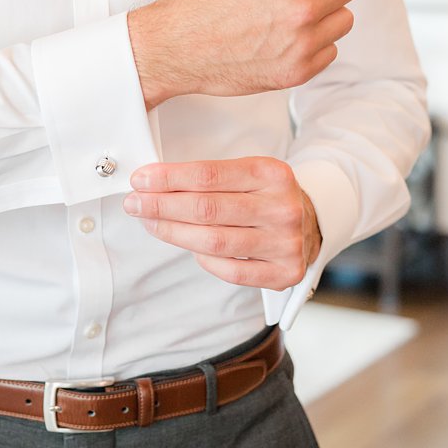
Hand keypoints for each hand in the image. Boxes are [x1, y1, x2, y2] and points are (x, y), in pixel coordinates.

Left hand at [126, 158, 321, 288]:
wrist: (312, 224)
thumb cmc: (266, 197)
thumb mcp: (248, 175)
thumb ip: (209, 179)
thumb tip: (153, 185)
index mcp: (274, 174)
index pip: (210, 175)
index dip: (170, 178)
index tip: (141, 180)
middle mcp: (283, 208)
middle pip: (208, 209)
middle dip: (163, 205)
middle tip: (135, 203)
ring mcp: (286, 243)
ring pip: (214, 242)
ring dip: (173, 232)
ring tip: (150, 223)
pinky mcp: (284, 273)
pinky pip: (229, 271)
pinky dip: (203, 259)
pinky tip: (189, 247)